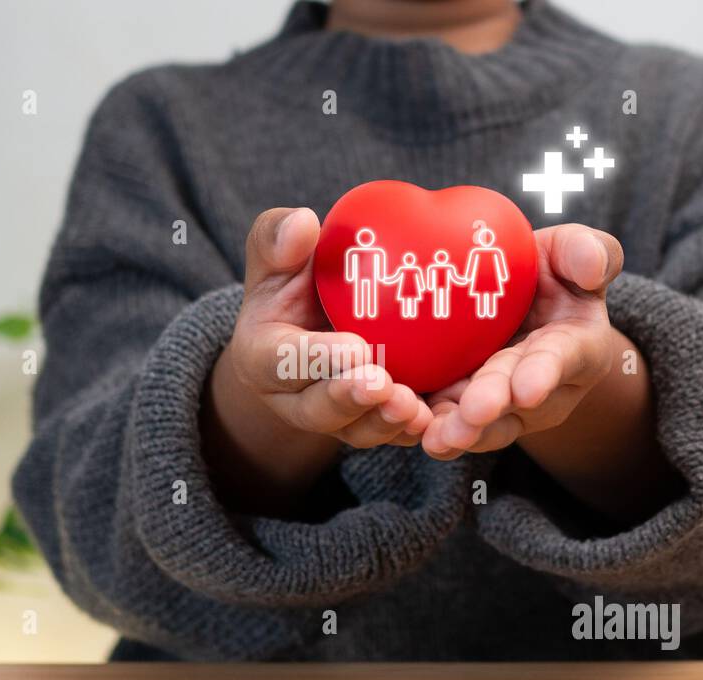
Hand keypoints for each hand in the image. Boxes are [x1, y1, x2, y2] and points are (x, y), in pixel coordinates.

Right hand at [202, 207, 431, 513]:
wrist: (318, 319)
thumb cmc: (295, 281)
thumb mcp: (277, 256)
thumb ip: (277, 239)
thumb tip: (301, 223)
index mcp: (264, 355)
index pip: (281, 361)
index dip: (316, 359)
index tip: (355, 348)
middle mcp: (295, 397)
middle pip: (317, 408)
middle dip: (350, 400)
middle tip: (382, 385)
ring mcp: (336, 416)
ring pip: (357, 429)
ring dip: (384, 422)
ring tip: (413, 408)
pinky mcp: (371, 423)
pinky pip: (391, 433)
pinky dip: (414, 429)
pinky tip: (437, 417)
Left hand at [421, 224, 623, 458]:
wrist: (514, 302)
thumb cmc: (548, 274)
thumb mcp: (570, 253)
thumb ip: (588, 252)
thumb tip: (593, 265)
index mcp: (577, 348)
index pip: (563, 360)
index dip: (545, 373)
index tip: (527, 389)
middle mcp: (544, 389)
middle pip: (517, 401)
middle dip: (494, 406)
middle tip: (473, 413)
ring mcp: (504, 407)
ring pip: (485, 426)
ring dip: (461, 432)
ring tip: (438, 438)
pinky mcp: (464, 409)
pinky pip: (449, 424)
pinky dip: (430, 428)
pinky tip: (408, 430)